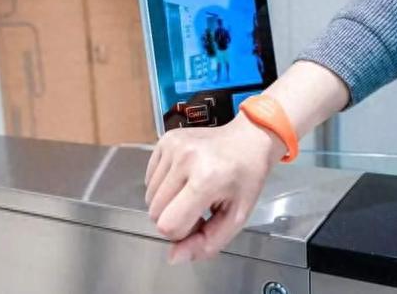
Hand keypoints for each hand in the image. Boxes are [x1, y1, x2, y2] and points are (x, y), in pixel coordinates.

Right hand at [145, 113, 285, 263]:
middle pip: (155, 212)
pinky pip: (149, 178)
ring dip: (167, 202)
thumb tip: (173, 257)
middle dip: (173, 218)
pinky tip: (184, 178)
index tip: (200, 221)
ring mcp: (173, 146)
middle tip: (198, 206)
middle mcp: (185, 159)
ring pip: (149, 196)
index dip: (181, 232)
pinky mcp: (165, 139)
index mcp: (206, 180)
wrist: (248, 140)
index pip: (168, 225)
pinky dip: (163, 185)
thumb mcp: (236, 217)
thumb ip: (207, 244)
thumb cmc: (245, 179)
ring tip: (192, 191)